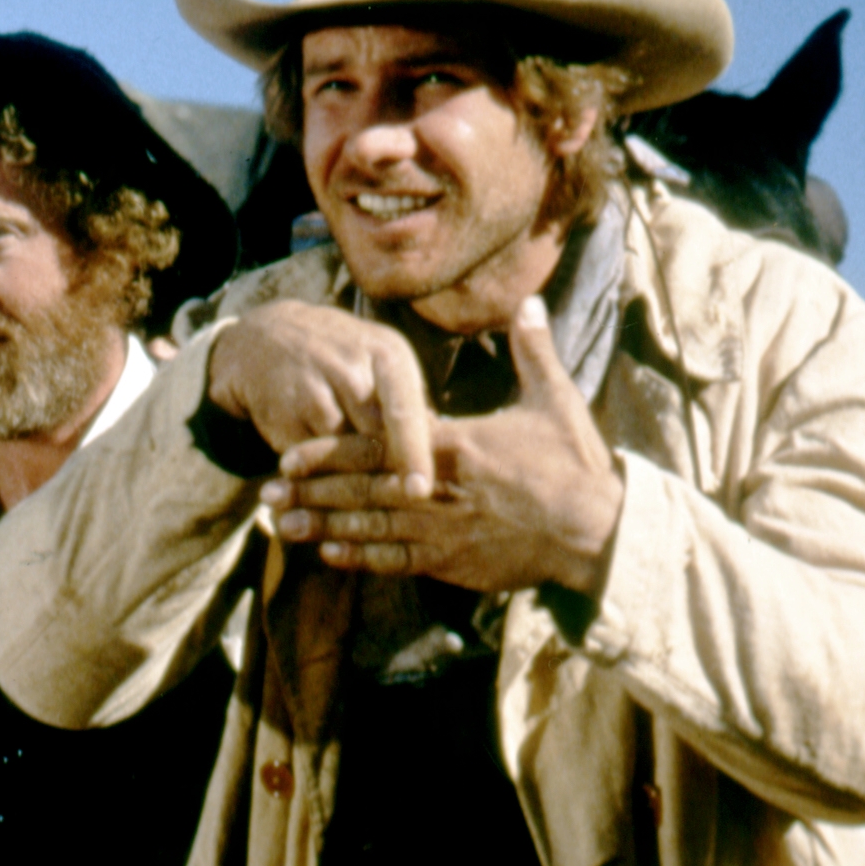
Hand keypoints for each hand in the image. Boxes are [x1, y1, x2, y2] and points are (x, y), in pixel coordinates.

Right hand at [207, 301, 433, 492]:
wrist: (267, 336)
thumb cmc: (343, 360)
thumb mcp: (381, 364)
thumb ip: (409, 406)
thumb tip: (445, 455)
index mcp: (387, 355)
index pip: (404, 412)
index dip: (414, 454)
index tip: (420, 492)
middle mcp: (351, 367)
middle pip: (373, 439)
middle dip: (384, 473)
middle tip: (399, 502)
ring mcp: (313, 388)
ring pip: (340, 453)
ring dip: (348, 472)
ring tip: (352, 480)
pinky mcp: (283, 411)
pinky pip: (310, 458)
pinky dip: (318, 467)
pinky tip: (316, 459)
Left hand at [262, 296, 623, 594]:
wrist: (598, 532)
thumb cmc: (575, 465)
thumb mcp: (555, 400)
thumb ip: (532, 350)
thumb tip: (528, 302)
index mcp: (456, 447)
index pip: (379, 446)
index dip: (330, 451)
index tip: (290, 452)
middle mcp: (440, 491)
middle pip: (362, 491)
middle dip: (311, 492)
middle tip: (265, 492)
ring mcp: (445, 532)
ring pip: (371, 530)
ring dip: (323, 526)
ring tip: (280, 526)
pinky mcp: (455, 563)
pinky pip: (397, 562)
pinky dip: (361, 558)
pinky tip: (330, 553)